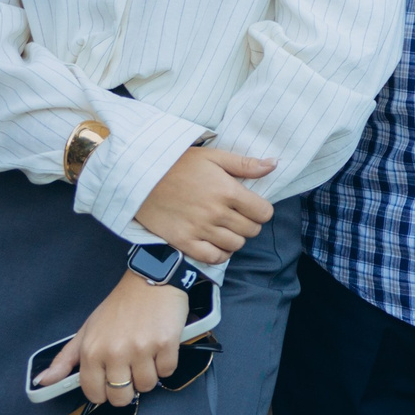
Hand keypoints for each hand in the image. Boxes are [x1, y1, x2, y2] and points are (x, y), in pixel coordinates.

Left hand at [43, 272, 189, 406]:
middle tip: (130, 371)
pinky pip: (168, 371)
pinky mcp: (166, 344)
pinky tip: (160, 348)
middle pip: (121, 397)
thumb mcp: (86, 331)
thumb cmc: (118, 307)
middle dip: (127, 389)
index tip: (110, 382)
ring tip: (146, 356)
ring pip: (147, 386)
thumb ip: (65, 359)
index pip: (95, 394)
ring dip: (148, 375)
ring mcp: (142, 349)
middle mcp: (115, 353)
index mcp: (92, 352)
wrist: (150, 280)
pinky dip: (166, 364)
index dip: (104, 392)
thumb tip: (42, 381)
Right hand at [132, 146, 277, 264]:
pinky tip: (216, 243)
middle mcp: (216, 213)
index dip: (262, 210)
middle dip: (250, 224)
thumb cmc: (178, 163)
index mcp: (228, 191)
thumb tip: (274, 164)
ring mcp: (200, 229)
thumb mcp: (213, 157)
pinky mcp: (183, 241)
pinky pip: (213, 257)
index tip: (252, 206)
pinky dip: (220, 254)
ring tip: (226, 228)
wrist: (140, 176)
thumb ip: (245, 164)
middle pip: (251, 230)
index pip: (264, 212)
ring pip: (235, 245)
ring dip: (235, 238)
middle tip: (238, 216)